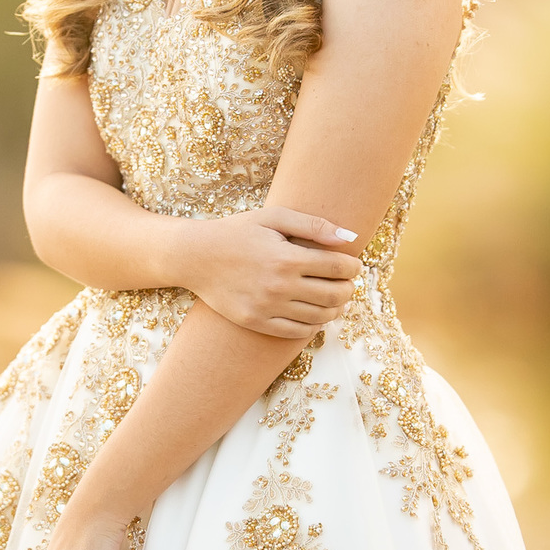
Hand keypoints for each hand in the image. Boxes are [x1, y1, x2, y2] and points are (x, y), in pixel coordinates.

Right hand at [180, 206, 360, 336]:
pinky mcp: (256, 322)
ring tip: (335, 299)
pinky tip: (315, 315)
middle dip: (348, 289)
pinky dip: (314, 326)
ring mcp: (267, 307)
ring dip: (335, 309)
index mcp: (287, 258)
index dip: (353, 267)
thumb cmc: (237, 232)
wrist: (195, 256)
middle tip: (348, 284)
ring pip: (319, 316)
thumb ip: (313, 225)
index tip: (354, 265)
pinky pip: (296, 332)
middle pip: (334, 295)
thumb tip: (350, 237)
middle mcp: (279, 286)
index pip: (338, 267)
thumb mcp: (273, 217)